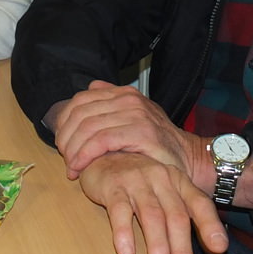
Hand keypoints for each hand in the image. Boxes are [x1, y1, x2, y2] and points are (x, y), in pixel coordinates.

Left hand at [54, 80, 207, 184]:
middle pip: (80, 113)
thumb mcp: (136, 116)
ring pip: (87, 127)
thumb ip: (113, 101)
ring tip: (72, 167)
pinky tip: (79, 167)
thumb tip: (92, 86)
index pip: (80, 101)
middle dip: (66, 138)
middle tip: (65, 159)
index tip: (62, 144)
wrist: (190, 158)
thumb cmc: (158, 143)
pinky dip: (85, 154)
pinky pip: (101, 140)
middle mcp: (128, 98)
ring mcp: (136, 113)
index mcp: (123, 93)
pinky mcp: (141, 132)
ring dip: (73, 150)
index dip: (64, 123)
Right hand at [79, 151, 226, 253]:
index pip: (199, 203)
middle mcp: (161, 178)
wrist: (106, 156)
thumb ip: (184, 214)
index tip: (219, 248)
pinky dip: (123, 233)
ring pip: (151, 215)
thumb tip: (210, 248)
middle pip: (176, 216)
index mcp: (178, 181)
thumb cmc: (141, 181)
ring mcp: (137, 180)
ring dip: (157, 246)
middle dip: (181, 250)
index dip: (210, 225)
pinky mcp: (113, 186)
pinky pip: (119, 211)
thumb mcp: (167, 191)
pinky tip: (127, 253)